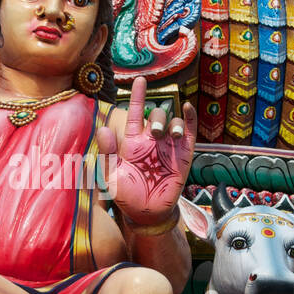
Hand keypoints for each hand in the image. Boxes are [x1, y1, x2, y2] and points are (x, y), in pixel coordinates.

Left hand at [99, 77, 196, 226]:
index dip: (138, 96)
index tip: (140, 80)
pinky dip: (189, 119)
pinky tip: (187, 109)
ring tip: (171, 135)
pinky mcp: (183, 155)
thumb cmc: (125, 195)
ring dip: (172, 123)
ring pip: (173, 123)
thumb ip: (106, 154)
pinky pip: (189, 133)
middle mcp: (151, 140)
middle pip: (156, 116)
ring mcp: (168, 147)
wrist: (146, 213)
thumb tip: (103, 130)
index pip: (135, 113)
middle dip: (156, 117)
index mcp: (132, 141)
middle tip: (154, 132)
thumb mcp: (110, 176)